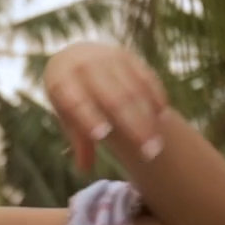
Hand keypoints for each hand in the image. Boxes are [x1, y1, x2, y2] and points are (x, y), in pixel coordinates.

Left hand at [43, 42, 170, 171]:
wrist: (77, 55)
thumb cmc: (69, 94)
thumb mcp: (64, 113)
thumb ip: (76, 137)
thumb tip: (85, 169)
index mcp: (62, 80)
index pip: (75, 101)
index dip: (88, 118)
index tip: (103, 137)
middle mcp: (87, 66)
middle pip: (114, 98)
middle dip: (134, 127)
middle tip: (148, 155)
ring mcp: (110, 59)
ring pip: (135, 91)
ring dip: (149, 119)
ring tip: (157, 146)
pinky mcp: (129, 57)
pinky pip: (147, 79)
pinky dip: (156, 99)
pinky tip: (162, 120)